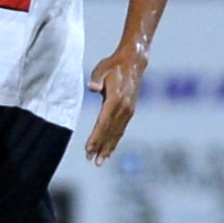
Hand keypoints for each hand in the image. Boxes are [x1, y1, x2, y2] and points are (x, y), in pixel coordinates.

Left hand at [85, 48, 147, 163]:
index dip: (96, 137)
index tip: (89, 149)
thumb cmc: (113, 65)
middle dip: (101, 147)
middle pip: (110, 132)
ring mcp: (129, 110)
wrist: (134, 61)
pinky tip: (109, 149)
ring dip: (109, 147)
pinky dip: (115, 140)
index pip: (103, 123)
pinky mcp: (130, 110)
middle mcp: (124, 108)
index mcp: (116, 100)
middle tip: (92, 161)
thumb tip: (93, 87)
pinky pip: (121, 129)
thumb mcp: (102, 69)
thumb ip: (96, 79)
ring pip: (117, 133)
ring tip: (100, 161)